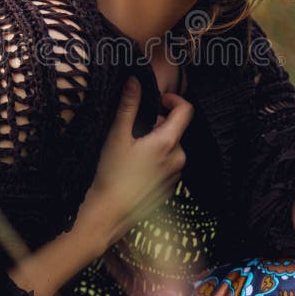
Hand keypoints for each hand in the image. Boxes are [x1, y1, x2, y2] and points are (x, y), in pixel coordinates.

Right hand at [84, 77, 193, 249]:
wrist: (109, 214)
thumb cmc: (111, 175)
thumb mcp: (117, 136)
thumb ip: (128, 106)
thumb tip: (134, 81)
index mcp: (168, 142)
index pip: (185, 110)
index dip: (172, 99)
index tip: (156, 100)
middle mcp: (178, 158)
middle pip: (174, 129)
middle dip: (156, 124)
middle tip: (132, 131)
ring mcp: (176, 176)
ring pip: (170, 147)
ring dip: (155, 142)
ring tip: (131, 152)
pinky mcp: (170, 188)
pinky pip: (167, 164)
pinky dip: (155, 160)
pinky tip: (135, 169)